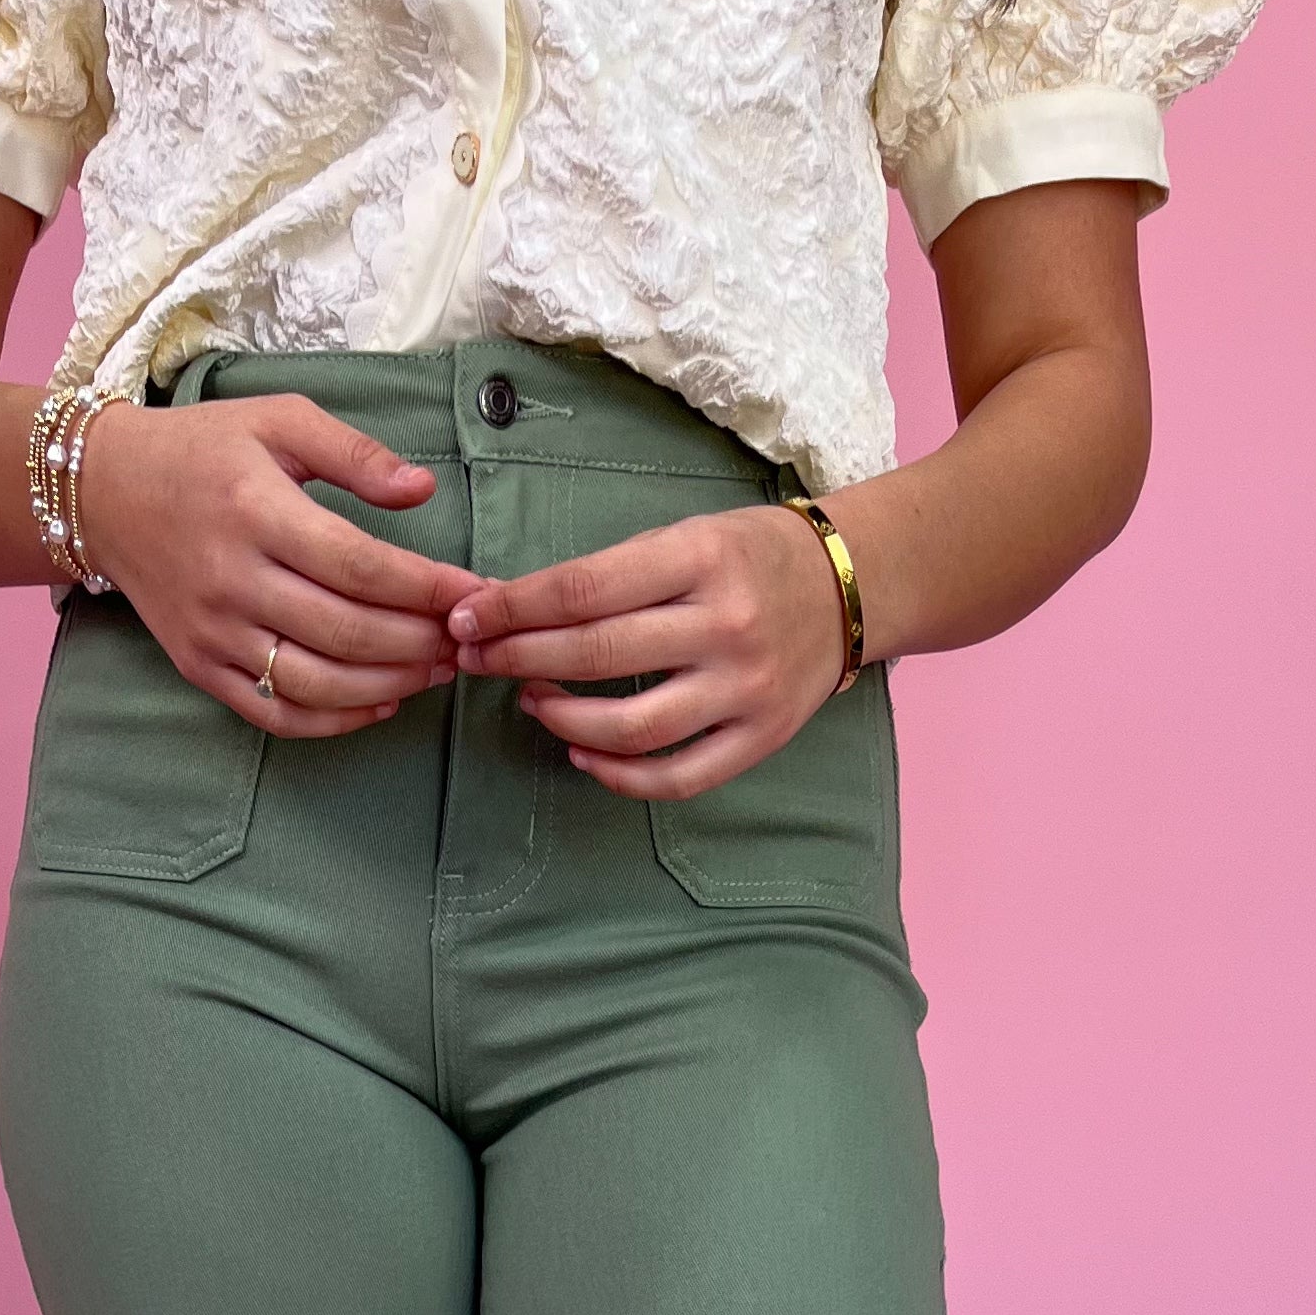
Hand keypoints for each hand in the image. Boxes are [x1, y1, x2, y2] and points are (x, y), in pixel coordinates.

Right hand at [77, 398, 478, 736]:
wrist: (108, 492)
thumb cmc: (204, 451)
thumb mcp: (278, 420)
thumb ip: (354, 453)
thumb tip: (423, 490)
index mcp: (257, 510)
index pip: (359, 565)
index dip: (425, 588)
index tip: (473, 594)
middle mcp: (232, 579)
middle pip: (346, 632)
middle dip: (419, 643)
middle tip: (463, 639)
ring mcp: (214, 632)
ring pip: (317, 683)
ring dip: (390, 686)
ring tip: (435, 671)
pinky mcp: (201, 667)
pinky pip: (277, 715)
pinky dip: (336, 722)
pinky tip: (380, 704)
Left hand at [443, 505, 852, 797]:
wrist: (848, 587)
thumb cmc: (750, 558)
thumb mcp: (687, 537)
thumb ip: (612, 575)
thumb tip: (512, 606)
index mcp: (701, 559)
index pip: (586, 589)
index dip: (515, 609)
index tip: (467, 620)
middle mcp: (725, 626)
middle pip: (598, 655)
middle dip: (520, 659)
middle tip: (476, 660)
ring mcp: (745, 689)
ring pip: (632, 728)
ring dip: (563, 721)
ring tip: (532, 701)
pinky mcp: (759, 739)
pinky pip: (675, 777)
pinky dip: (617, 775)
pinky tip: (581, 754)